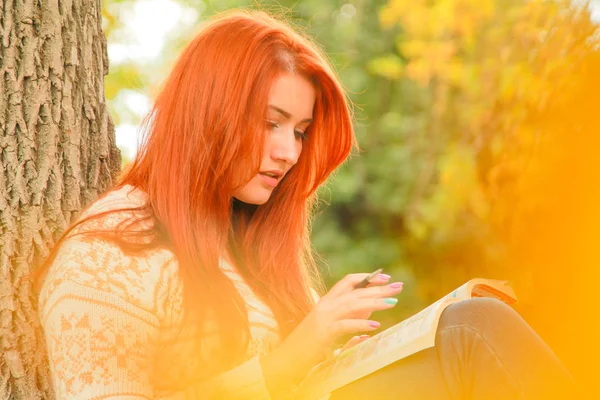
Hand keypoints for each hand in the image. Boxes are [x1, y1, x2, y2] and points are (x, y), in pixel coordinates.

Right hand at [260, 273, 402, 392]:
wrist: (289, 357)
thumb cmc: (310, 345)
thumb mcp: (331, 330)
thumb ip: (349, 322)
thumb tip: (371, 322)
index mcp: (326, 301)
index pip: (348, 281)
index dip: (367, 278)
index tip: (385, 278)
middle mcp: (325, 305)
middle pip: (356, 292)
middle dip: (378, 288)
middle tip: (398, 287)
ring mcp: (324, 317)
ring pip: (352, 304)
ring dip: (374, 302)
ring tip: (392, 302)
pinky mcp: (323, 332)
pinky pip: (345, 325)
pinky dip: (360, 323)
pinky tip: (375, 325)